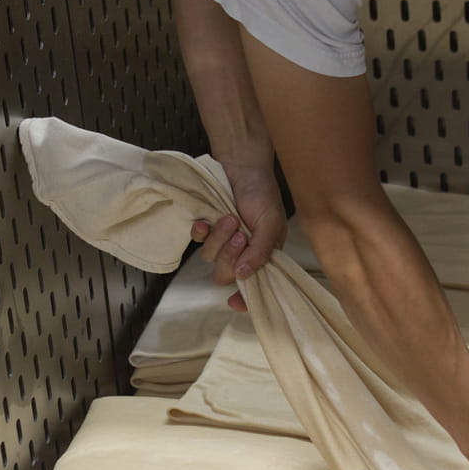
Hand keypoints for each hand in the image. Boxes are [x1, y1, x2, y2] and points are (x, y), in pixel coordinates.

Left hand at [190, 165, 286, 311]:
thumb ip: (261, 251)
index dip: (244, 299)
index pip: (252, 287)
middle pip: (226, 274)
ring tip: (231, 218)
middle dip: (230, 256)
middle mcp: (242, 253)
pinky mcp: (208, 228)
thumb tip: (244, 276)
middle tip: (240, 234)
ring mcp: (223, 242)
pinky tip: (206, 222)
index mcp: (262, 256)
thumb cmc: (262, 194)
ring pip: (210, 258)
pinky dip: (201, 232)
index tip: (234, 303)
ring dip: (220, 238)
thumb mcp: (271, 223)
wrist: (243, 166)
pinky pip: (197, 240)